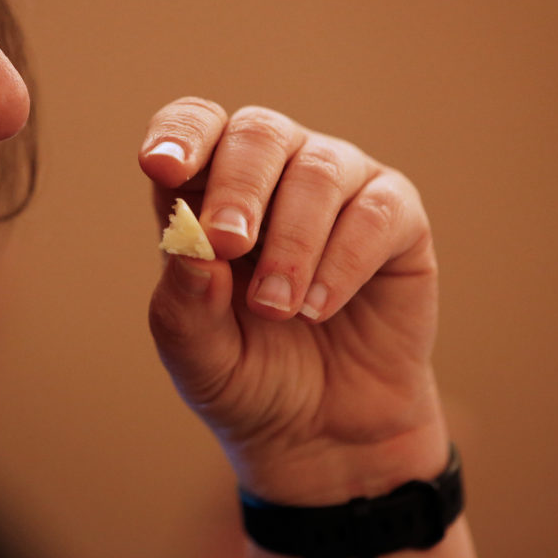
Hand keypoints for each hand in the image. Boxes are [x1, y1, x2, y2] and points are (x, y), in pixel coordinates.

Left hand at [139, 99, 450, 504]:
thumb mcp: (197, 355)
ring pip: (319, 170)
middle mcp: (272, 175)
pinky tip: (318, 308)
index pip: (195, 125)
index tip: (162, 168)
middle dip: (238, 188)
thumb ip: (183, 304)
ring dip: (292, 241)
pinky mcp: (395, 219)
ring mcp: (338, 189)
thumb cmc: (247, 375)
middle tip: (227, 246)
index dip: (181, 134)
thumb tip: (190, 244)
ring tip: (277, 308)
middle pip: (257, 133)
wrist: (321, 432)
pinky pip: (378, 211)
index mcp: (207, 192)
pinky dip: (345, 260)